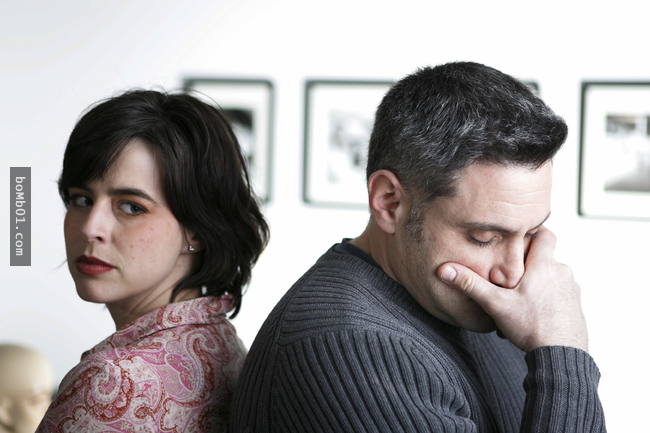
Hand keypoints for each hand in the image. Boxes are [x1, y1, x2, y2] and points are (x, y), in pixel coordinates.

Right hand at [437, 227, 587, 352]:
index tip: (517, 242)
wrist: (560, 356)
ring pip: (551, 276)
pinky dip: (546, 299)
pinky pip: (558, 293)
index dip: (532, 234)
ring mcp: (572, 289)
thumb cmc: (530, 328)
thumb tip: (445, 270)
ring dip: (536, 284)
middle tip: (509, 279)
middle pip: (544, 257)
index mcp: (544, 265)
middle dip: (526, 265)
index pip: (545, 234)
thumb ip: (470, 284)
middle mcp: (562, 273)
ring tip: (518, 302)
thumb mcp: (495, 304)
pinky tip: (531, 314)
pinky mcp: (575, 305)